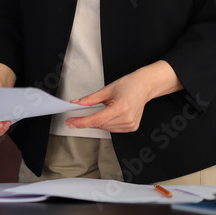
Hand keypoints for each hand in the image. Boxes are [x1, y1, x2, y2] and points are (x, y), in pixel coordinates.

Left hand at [64, 61, 182, 132]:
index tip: (71, 122)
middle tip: (82, 113)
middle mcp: (127, 118)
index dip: (81, 122)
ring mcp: (130, 124)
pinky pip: (113, 129)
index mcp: (120, 107)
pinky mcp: (132, 127)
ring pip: (105, 128)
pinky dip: (107, 123)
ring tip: (107, 108)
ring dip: (99, 122)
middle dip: (89, 120)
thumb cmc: (129, 85)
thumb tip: (77, 104)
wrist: (144, 86)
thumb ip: (90, 99)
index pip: (96, 119)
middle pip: (100, 125)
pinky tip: (112, 114)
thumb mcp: (107, 89)